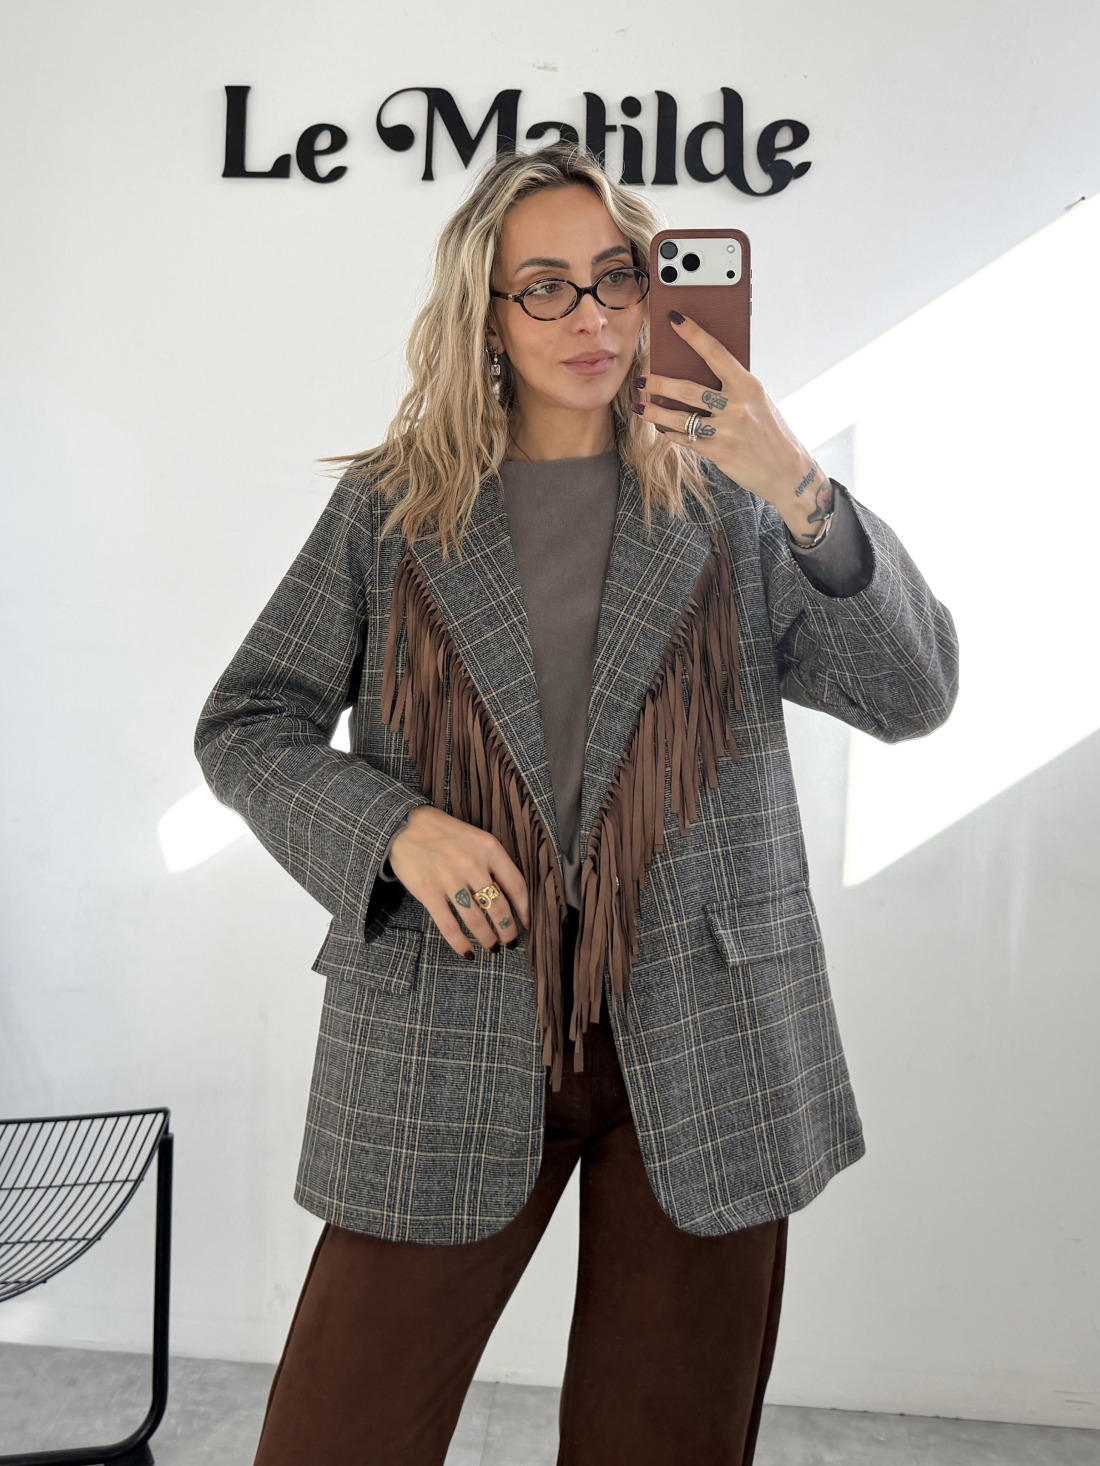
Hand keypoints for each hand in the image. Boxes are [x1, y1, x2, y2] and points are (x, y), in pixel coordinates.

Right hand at [387, 805, 529, 958]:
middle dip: (508, 930)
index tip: (526, 923)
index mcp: (489, 848)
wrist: (404, 825)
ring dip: (487, 938)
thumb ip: (492, 861)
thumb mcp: (475, 837)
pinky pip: (449, 925)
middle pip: (499, 907)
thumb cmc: (443, 831)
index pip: (516, 885)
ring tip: (492, 947)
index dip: (525, 910)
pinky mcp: (428, 892)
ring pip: (476, 920)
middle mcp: (472, 864)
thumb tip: (508, 893)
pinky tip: (468, 952)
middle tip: (510, 942)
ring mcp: (449, 879)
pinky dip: (460, 942)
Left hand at [631, 312, 834, 541]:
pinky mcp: (719, 453)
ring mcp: (726, 431)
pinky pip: (687, 441)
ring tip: (639, 406)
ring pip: (680, 418)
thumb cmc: (772, 432)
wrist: (788, 471)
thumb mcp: (759, 402)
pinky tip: (661, 429)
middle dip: (659, 384)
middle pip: (687, 389)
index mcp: (748, 385)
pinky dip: (671, 434)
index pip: (716, 352)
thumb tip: (701, 373)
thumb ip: (734, 388)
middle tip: (641, 379)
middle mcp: (736, 406)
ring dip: (655, 412)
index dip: (693, 334)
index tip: (674, 320)